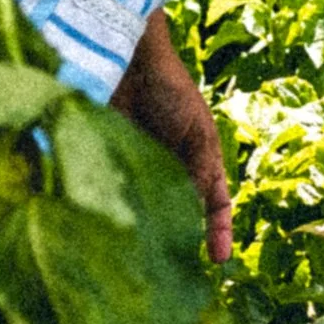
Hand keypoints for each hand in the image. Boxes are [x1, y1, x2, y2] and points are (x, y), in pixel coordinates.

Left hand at [113, 8, 233, 259]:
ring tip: (142, 257)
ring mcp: (135, 167)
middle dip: (177, 240)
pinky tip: (110, 226)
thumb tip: (203, 215)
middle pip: (177, 213)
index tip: (218, 261)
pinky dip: (111, 209)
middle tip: (174, 268)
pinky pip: (109, 192)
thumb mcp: (197, 134)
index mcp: (198, 162)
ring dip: (143, 231)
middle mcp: (167, 170)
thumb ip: (201, 173)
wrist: (126, 56)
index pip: (215, 205)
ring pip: (143, 209)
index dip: (219, 232)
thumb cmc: (170, 88)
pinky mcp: (104, 160)